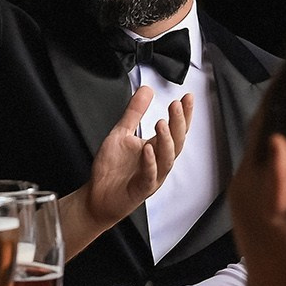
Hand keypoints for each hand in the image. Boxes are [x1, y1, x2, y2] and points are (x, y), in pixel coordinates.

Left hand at [75, 88, 191, 238]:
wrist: (98, 196)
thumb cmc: (112, 169)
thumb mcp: (121, 133)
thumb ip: (134, 112)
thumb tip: (147, 89)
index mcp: (157, 148)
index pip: (176, 129)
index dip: (184, 114)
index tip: (187, 97)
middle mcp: (159, 162)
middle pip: (177, 141)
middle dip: (179, 123)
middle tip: (176, 105)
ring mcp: (152, 176)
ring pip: (167, 159)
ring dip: (166, 140)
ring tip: (162, 123)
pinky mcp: (141, 189)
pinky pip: (149, 176)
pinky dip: (150, 162)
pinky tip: (147, 149)